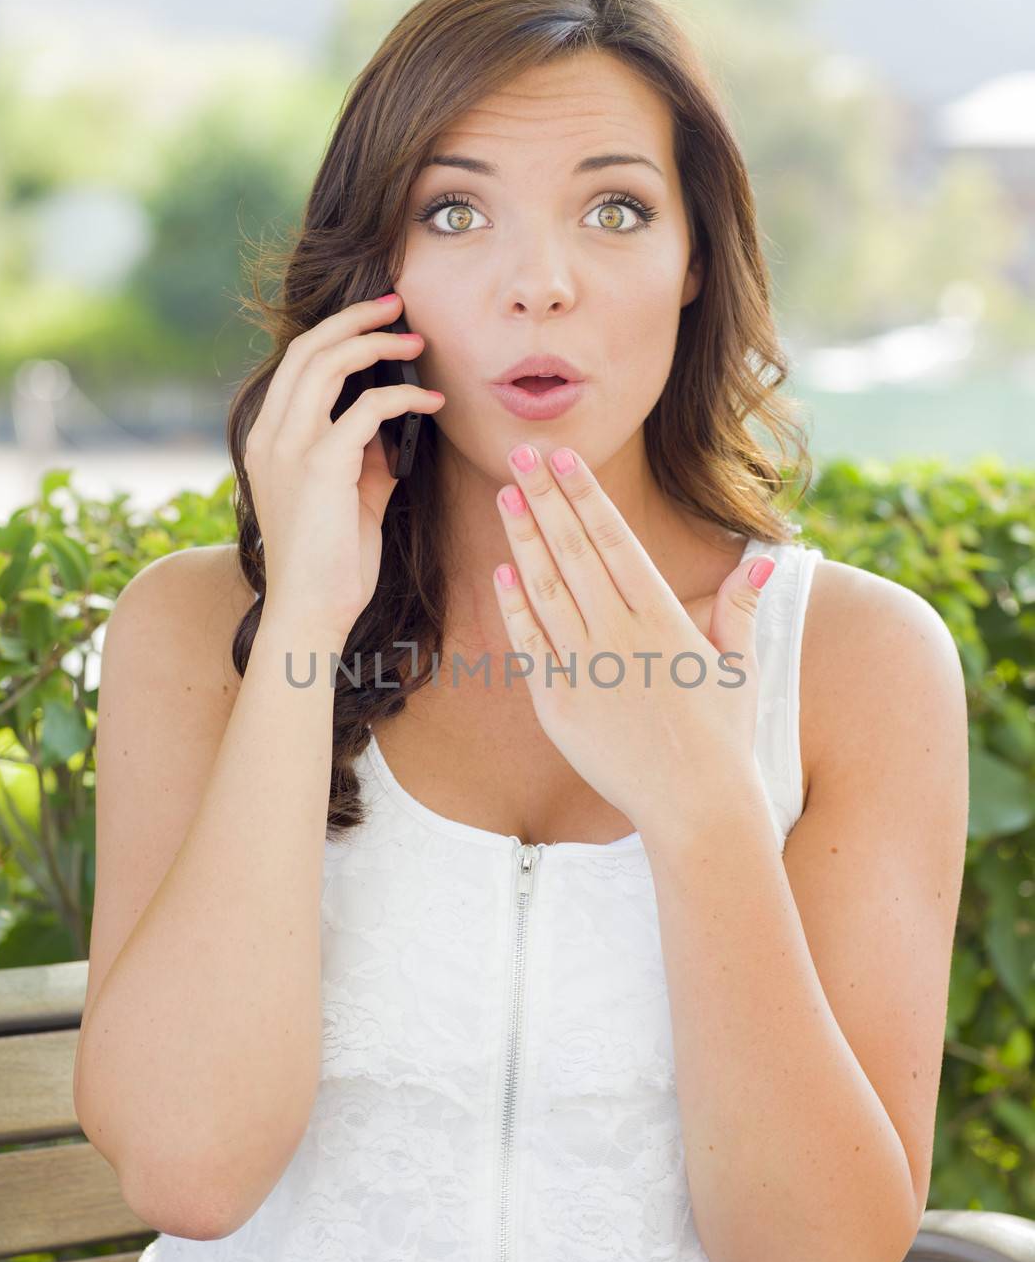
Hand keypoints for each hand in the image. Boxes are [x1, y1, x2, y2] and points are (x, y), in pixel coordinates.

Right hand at [244, 291, 443, 642]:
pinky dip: (404, 397)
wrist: (310, 612)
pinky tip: (431, 403)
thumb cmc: (331, 563)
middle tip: (397, 306)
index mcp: (268, 439)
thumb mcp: (349, 498)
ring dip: (377, 344)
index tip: (378, 320)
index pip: (297, 363)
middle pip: (308, 347)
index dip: (337, 332)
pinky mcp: (319, 465)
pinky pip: (367, 408)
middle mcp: (269, 434)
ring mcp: (289, 447)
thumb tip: (395, 428)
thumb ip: (365, 458)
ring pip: (328, 363)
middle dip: (356, 319)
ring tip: (417, 342)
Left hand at [490, 443, 775, 833]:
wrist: (694, 806)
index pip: (615, 540)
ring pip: (545, 590)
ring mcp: (584, 668)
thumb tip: (760, 561)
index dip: (585, 495)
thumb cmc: (722, 737)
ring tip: (505, 496)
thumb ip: (740, 609)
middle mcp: (619, 635)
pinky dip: (514, 606)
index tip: (563, 458)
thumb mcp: (740, 666)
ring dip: (522, 540)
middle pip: (573, 551)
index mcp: (662, 618)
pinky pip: (529, 644)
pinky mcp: (558, 704)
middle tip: (520, 454)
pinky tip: (501, 571)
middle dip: (545, 499)